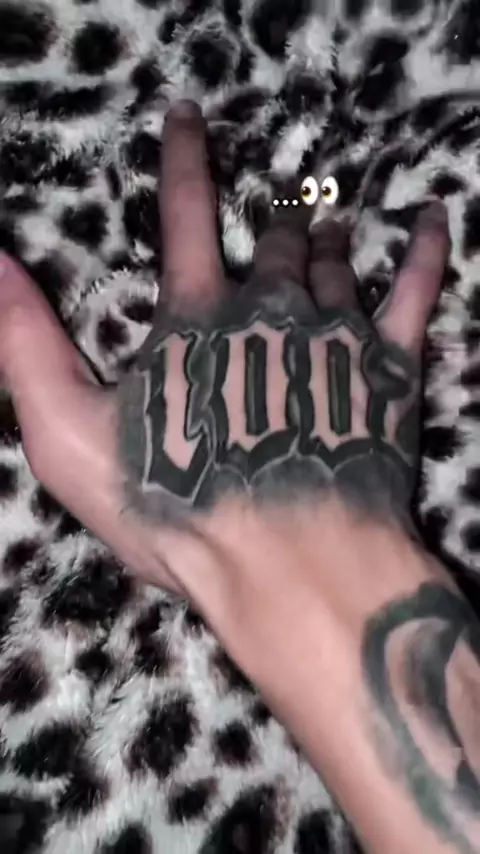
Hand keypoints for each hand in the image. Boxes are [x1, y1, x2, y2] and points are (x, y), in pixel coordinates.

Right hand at [0, 100, 449, 601]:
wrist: (286, 557)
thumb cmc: (173, 504)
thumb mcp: (68, 432)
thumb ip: (26, 343)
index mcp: (196, 318)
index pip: (185, 213)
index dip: (182, 159)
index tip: (187, 116)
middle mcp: (269, 307)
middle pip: (271, 241)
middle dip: (271, 220)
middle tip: (279, 205)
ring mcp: (335, 332)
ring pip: (333, 263)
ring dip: (327, 240)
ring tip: (329, 222)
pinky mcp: (388, 366)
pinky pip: (415, 291)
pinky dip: (426, 251)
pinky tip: (434, 220)